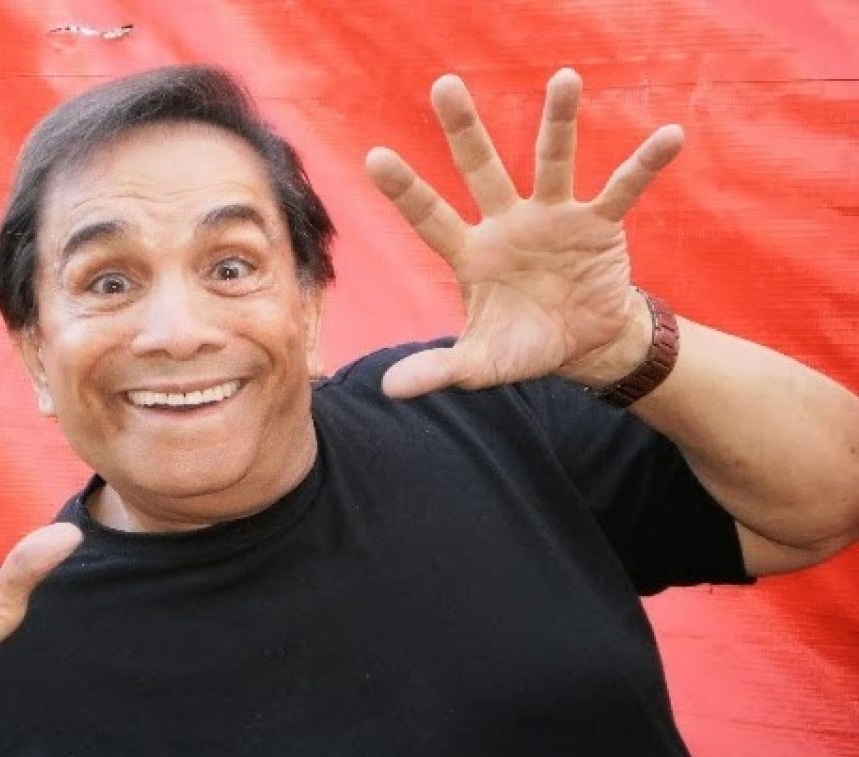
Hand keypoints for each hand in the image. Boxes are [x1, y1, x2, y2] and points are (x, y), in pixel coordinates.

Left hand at [366, 68, 682, 396]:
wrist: (583, 346)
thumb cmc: (522, 347)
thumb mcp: (480, 364)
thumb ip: (438, 369)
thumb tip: (387, 389)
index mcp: (471, 252)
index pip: (430, 217)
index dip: (405, 190)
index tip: (374, 156)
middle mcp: (507, 223)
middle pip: (482, 169)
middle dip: (464, 130)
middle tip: (444, 85)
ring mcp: (553, 218)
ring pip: (553, 161)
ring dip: (558, 122)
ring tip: (564, 79)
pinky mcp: (599, 225)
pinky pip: (623, 189)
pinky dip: (645, 165)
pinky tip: (670, 137)